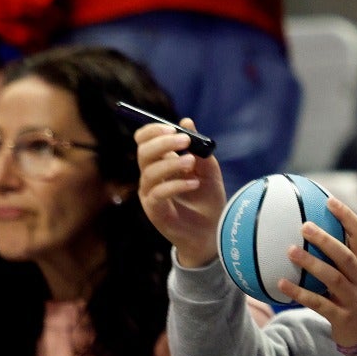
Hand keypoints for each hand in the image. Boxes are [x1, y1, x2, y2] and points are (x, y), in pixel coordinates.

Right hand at [135, 119, 224, 266]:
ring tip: (191, 163)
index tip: (174, 128)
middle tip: (184, 140)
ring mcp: (150, 194)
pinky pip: (158, 193)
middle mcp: (151, 177)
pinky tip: (194, 184)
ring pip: (149, 172)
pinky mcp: (155, 211)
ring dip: (171, 163)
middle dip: (163, 143)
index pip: (144, 141)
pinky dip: (175, 185)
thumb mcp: (209, 172)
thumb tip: (187, 121)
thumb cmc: (208, 202)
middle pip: (143, 152)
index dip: (153, 131)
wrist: (213, 233)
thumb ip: (199, 150)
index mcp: (161, 164)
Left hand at [278, 197, 356, 348]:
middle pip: (346, 255)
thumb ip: (337, 258)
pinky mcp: (342, 317)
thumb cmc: (356, 300)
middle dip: (326, 239)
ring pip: (333, 278)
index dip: (347, 217)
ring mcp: (352, 299)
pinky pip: (319, 304)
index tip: (329, 201)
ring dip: (311, 264)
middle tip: (304, 225)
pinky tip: (280, 284)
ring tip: (290, 251)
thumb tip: (306, 233)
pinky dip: (300, 293)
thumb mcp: (355, 277)